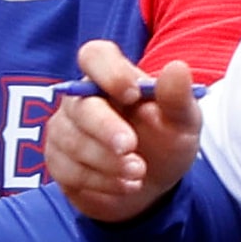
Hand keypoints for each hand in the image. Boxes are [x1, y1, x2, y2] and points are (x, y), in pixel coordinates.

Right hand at [44, 41, 202, 223]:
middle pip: (80, 105)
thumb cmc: (165, 141)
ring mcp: (65, 129)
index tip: (133, 94)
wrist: (153, 185)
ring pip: (74, 143)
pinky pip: (70, 172)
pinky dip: (102, 182)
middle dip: (106, 128)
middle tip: (130, 148)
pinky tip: (126, 185)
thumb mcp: (182, 121)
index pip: (95, 56)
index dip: (109, 72)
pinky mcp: (58, 161)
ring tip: (139, 173)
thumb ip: (178, 97)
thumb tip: (177, 68)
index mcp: (112, 76)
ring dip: (108, 162)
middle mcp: (82, 98)